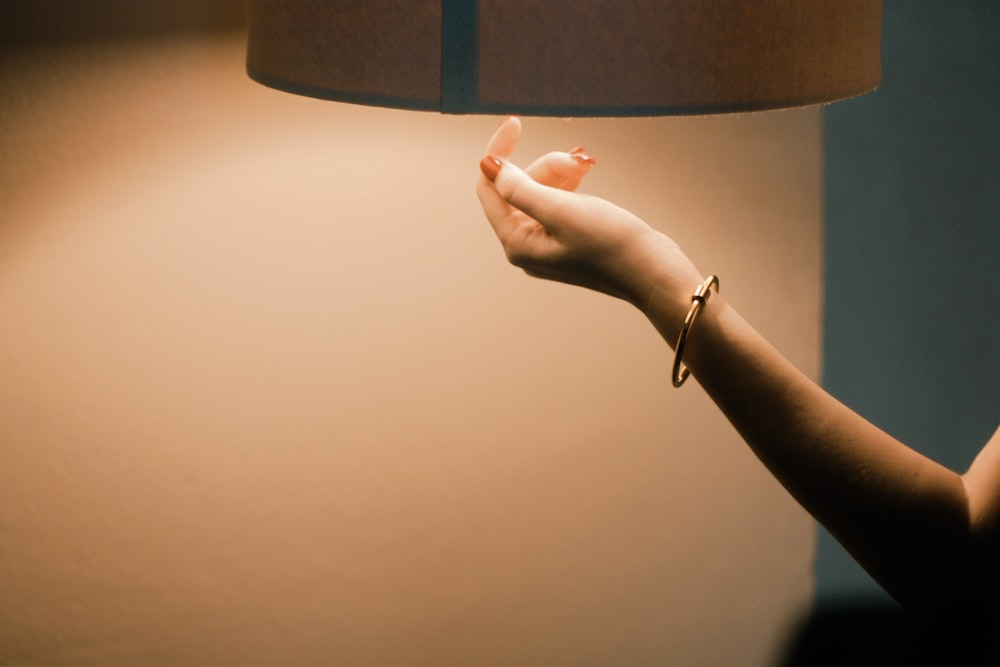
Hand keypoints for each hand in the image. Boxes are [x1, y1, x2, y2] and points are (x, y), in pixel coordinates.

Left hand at [476, 117, 701, 309]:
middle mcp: (526, 246)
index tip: (515, 122)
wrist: (653, 272)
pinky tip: (584, 175)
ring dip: (562, 172)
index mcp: (517, 243)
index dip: (498, 153)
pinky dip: (569, 184)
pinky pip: (557, 201)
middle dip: (548, 165)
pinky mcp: (568, 239)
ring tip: (589, 164)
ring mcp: (547, 244)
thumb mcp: (562, 210)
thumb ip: (519, 188)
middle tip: (582, 158)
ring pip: (540, 191)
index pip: (489, 188)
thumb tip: (487, 166)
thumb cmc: (611, 244)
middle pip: (518, 187)